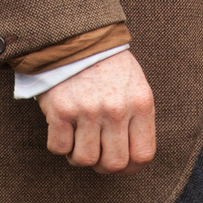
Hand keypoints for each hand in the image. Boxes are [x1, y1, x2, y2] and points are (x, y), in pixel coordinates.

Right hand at [36, 51, 155, 173]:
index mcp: (141, 103)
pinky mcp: (61, 110)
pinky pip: (58, 148)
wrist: (75, 36)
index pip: (143, 155)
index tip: (120, 162)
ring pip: (84, 160)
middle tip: (96, 150)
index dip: (131, 166)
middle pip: (114, 164)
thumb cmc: (107, 65)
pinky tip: (62, 126)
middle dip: (103, 164)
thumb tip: (134, 157)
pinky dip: (59, 143)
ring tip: (78, 135)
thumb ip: (137, 118)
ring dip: (78, 153)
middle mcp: (117, 109)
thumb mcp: (134, 85)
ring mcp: (88, 110)